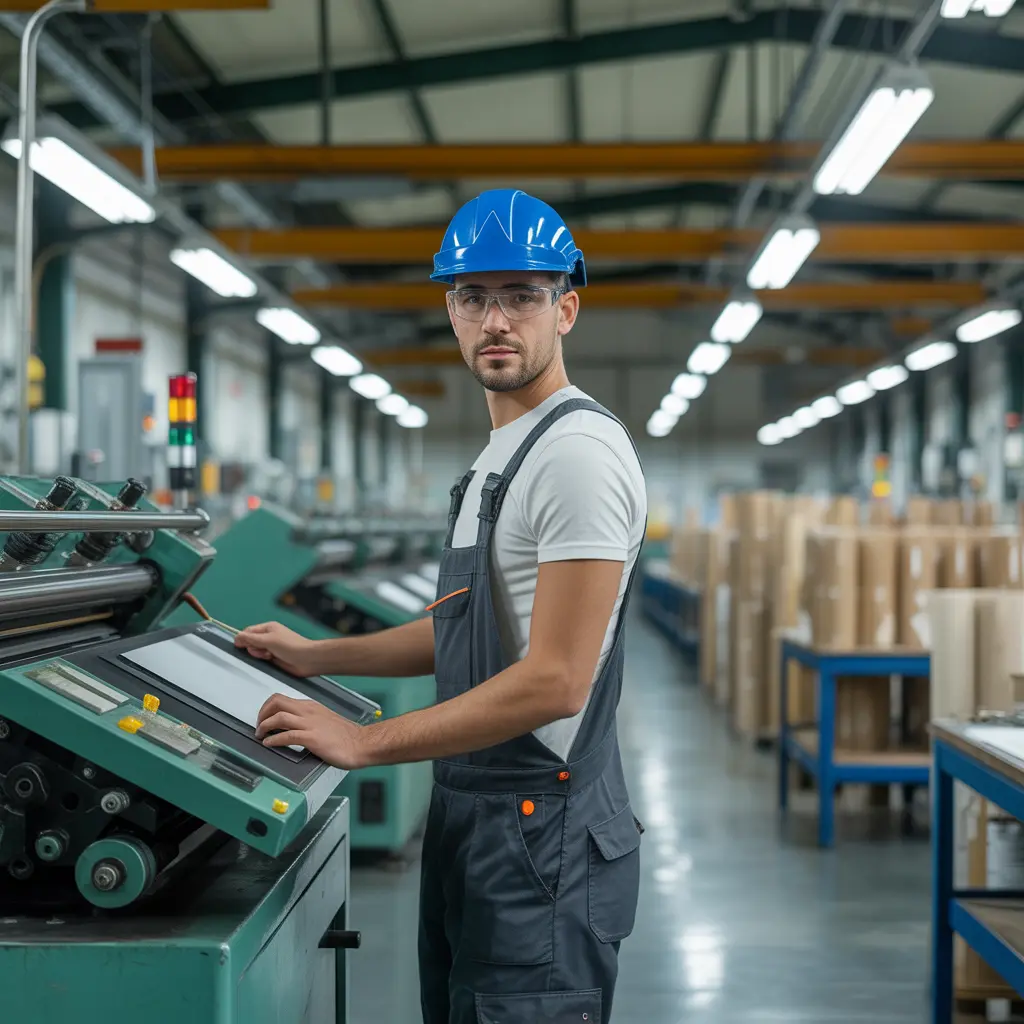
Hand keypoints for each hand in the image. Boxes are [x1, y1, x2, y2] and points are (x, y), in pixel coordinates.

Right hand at [234, 622, 320, 676]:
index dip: (243, 638)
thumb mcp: (268, 639)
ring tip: (269, 656)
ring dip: (259, 654)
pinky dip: (263, 660)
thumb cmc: (289, 646)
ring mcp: (271, 648)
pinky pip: (261, 659)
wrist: (306, 659)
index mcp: (268, 628)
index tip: (240, 646)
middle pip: (251, 642)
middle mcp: (269, 637)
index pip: (249, 631)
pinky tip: (270, 660)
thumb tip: (236, 637)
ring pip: (255, 652)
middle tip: (263, 651)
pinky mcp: (274, 659)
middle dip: (253, 648)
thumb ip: (251, 638)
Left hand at [255, 694, 370, 768]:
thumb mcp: (324, 720)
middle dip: (262, 714)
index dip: (266, 708)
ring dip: (264, 726)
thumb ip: (308, 720)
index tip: (263, 719)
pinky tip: (270, 744)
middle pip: (276, 702)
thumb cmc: (345, 735)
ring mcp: (310, 724)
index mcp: (311, 706)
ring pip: (279, 717)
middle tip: (258, 727)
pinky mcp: (312, 738)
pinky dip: (274, 740)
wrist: (361, 743)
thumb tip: (291, 726)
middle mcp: (308, 711)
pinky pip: (287, 736)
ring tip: (261, 736)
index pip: (281, 698)